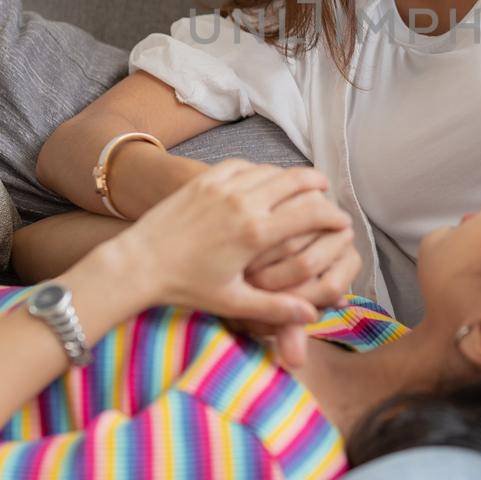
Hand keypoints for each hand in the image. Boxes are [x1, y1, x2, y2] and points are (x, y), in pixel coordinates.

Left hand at [102, 158, 349, 329]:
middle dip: (317, 186)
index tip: (342, 220)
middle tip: (327, 192)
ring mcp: (223, 186)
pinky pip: (242, 165)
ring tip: (300, 185)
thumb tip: (311, 314)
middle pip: (296, 181)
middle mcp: (243, 203)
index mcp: (255, 233)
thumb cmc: (186, 286)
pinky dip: (259, 170)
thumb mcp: (233, 301)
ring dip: (289, 176)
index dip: (332, 215)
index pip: (310, 214)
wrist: (138, 263)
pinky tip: (263, 178)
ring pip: (270, 170)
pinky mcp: (204, 179)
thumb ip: (276, 306)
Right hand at [230, 209, 361, 368]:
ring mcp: (326, 218)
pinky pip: (284, 214)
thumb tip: (295, 363)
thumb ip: (288, 331)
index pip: (328, 288)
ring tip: (244, 264)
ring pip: (296, 238)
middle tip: (250, 283)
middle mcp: (341, 244)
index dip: (297, 299)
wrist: (252, 245)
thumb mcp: (275, 310)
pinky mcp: (306, 197)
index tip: (272, 305)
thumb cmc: (266, 287)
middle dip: (277, 278)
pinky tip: (242, 241)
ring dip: (266, 255)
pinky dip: (261, 230)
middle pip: (311, 262)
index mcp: (342, 273)